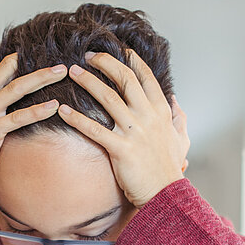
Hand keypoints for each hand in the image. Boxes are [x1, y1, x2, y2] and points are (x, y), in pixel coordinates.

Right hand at [0, 54, 68, 213]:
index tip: (45, 53)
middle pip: (10, 70)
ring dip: (41, 78)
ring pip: (17, 88)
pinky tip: (54, 106)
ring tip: (62, 73)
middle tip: (60, 60)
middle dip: (36, 62)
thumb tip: (17, 87)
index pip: (2, 65)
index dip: (23, 57)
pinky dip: (38, 110)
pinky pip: (19, 117)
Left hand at [59, 49, 189, 207]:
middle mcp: (148, 116)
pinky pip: (94, 129)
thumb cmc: (169, 168)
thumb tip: (175, 101)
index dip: (131, 60)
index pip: (146, 76)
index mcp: (161, 111)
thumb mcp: (182, 139)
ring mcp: (134, 132)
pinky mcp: (120, 149)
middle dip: (105, 63)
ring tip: (72, 72)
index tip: (119, 50)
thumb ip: (178, 117)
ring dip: (88, 82)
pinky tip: (62, 110)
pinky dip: (77, 118)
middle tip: (88, 56)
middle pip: (125, 79)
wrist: (165, 194)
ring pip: (108, 98)